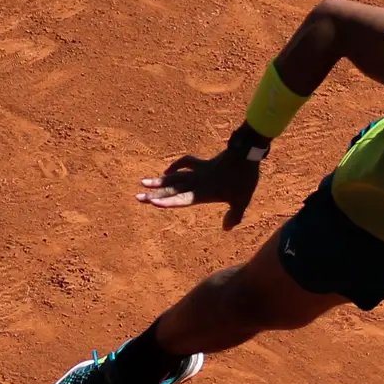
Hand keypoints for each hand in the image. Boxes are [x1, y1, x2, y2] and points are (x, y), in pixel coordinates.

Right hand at [136, 124, 267, 230]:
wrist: (245, 154)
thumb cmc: (244, 179)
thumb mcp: (241, 201)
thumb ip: (234, 215)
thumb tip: (226, 228)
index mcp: (204, 192)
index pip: (182, 199)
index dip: (167, 202)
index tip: (152, 202)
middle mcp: (197, 182)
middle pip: (172, 189)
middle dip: (155, 193)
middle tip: (138, 197)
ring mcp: (198, 171)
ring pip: (174, 176)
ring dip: (159, 180)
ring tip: (143, 182)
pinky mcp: (203, 163)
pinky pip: (185, 163)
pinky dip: (175, 166)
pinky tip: (167, 171)